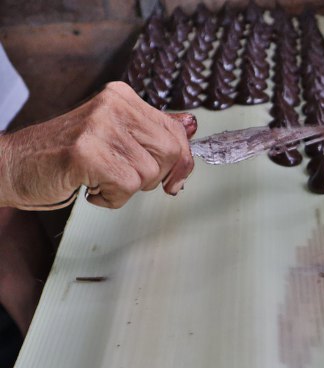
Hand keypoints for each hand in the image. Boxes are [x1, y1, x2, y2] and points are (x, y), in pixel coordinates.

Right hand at [0, 81, 197, 209]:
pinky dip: (111, 199)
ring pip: (149, 172)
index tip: (176, 180)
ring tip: (100, 180)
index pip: (175, 130)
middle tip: (125, 179)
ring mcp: (99, 126)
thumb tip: (191, 128)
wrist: (13, 167)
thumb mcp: (114, 137)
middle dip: (155, 177)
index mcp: (122, 98)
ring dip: (127, 190)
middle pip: (169, 151)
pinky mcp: (87, 152)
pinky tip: (90, 188)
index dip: (182, 161)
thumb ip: (150, 133)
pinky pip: (127, 187)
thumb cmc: (63, 157)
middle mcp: (112, 105)